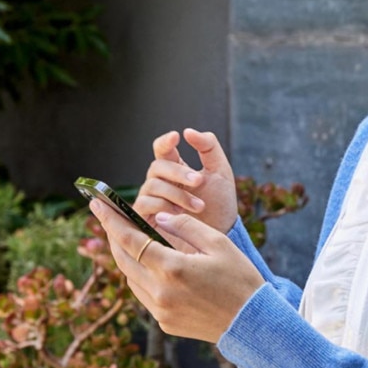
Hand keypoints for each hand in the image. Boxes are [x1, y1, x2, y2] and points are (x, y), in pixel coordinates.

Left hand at [89, 199, 263, 342]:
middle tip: (108, 216)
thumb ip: (186, 227)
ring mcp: (160, 311)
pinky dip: (141, 276)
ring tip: (128, 238)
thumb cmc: (240, 278)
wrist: (252, 323)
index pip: (131, 240)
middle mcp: (160, 292)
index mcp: (172, 269)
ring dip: (127, 257)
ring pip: (131, 278)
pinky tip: (149, 265)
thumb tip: (161, 218)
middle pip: (123, 260)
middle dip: (113, 236)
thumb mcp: (218, 243)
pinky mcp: (164, 323)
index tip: (97, 203)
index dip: (111, 220)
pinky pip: (144, 295)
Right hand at [134, 128, 238, 248]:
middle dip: (178, 172)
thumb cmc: (220, 204)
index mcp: (176, 168)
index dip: (165, 141)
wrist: (221, 236)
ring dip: (177, 193)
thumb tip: (187, 131)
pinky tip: (180, 215)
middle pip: (157, 166)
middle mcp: (161, 182)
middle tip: (199, 181)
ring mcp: (152, 200)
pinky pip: (145, 205)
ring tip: (200, 206)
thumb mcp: (220, 172)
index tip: (176, 137)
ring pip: (152, 185)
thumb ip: (208, 147)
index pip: (162, 149)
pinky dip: (164, 207)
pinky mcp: (147, 219)